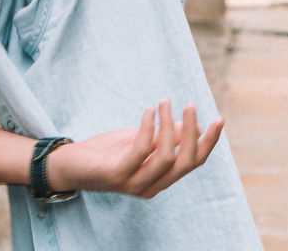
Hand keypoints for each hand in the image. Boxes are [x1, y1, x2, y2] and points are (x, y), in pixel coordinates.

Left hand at [46, 100, 223, 198]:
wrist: (69, 164)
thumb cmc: (106, 152)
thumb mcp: (140, 140)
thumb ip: (164, 137)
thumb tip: (192, 126)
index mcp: (160, 179)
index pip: (193, 163)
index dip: (208, 142)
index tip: (219, 118)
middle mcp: (151, 186)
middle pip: (185, 163)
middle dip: (194, 133)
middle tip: (190, 104)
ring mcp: (134, 183)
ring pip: (166, 157)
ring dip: (170, 126)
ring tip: (165, 102)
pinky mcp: (116, 174)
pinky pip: (140, 151)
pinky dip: (148, 128)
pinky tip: (148, 110)